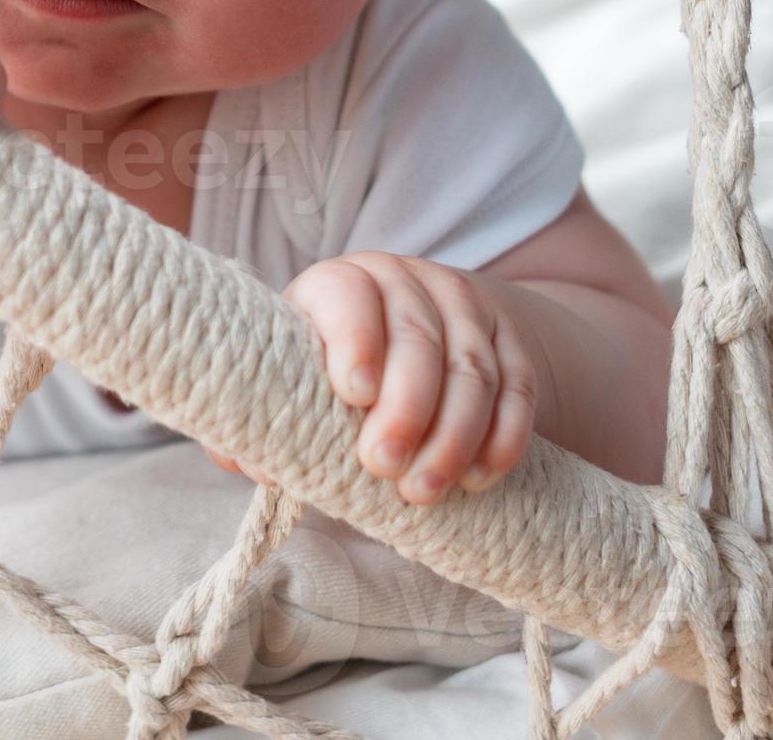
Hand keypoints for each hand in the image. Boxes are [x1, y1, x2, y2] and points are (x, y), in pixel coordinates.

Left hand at [245, 254, 540, 504]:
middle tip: (385, 468)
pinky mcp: (506, 338)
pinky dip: (503, 435)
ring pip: (472, 368)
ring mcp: (463, 306)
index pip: (349, 298)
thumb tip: (254, 466)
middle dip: (406, 409)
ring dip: (454, 435)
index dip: (355, 342)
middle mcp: (404, 282)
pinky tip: (479, 476)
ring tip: (425, 490)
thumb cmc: (328, 368)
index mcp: (340, 283)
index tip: (353, 395)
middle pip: (417, 341)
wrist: (408, 329)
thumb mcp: (291, 374)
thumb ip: (263, 416)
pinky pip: (517, 386)